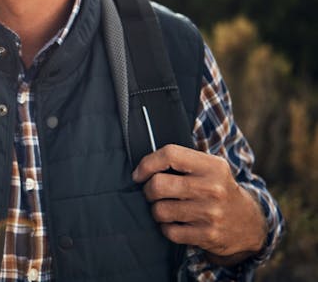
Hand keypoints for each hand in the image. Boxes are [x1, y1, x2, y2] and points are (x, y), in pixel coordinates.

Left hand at [132, 144, 266, 263]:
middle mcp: (212, 188)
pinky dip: (166, 228)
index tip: (139, 174)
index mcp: (212, 166)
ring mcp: (210, 213)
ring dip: (156, 211)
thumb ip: (182, 161)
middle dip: (148, 190)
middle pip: (158, 185)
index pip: (170, 154)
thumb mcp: (210, 168)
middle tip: (152, 193)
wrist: (249, 224)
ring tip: (165, 208)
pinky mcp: (208, 235)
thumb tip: (143, 165)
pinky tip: (174, 223)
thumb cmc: (218, 189)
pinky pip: (169, 231)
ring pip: (160, 210)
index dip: (147, 163)